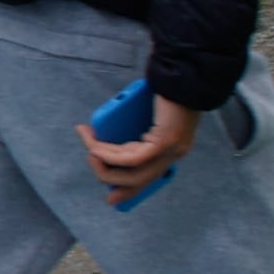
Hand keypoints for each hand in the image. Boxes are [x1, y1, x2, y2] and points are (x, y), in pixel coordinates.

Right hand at [85, 93, 199, 199]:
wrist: (184, 75)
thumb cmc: (167, 89)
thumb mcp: (150, 114)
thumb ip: (139, 128)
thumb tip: (111, 137)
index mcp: (172, 150)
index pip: (149, 178)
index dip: (128, 191)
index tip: (110, 198)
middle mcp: (174, 155)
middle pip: (138, 180)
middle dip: (108, 176)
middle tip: (90, 159)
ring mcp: (171, 150)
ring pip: (132, 171)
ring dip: (103, 160)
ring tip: (89, 147)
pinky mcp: (165, 142)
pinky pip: (132, 158)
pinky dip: (110, 154)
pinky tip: (96, 147)